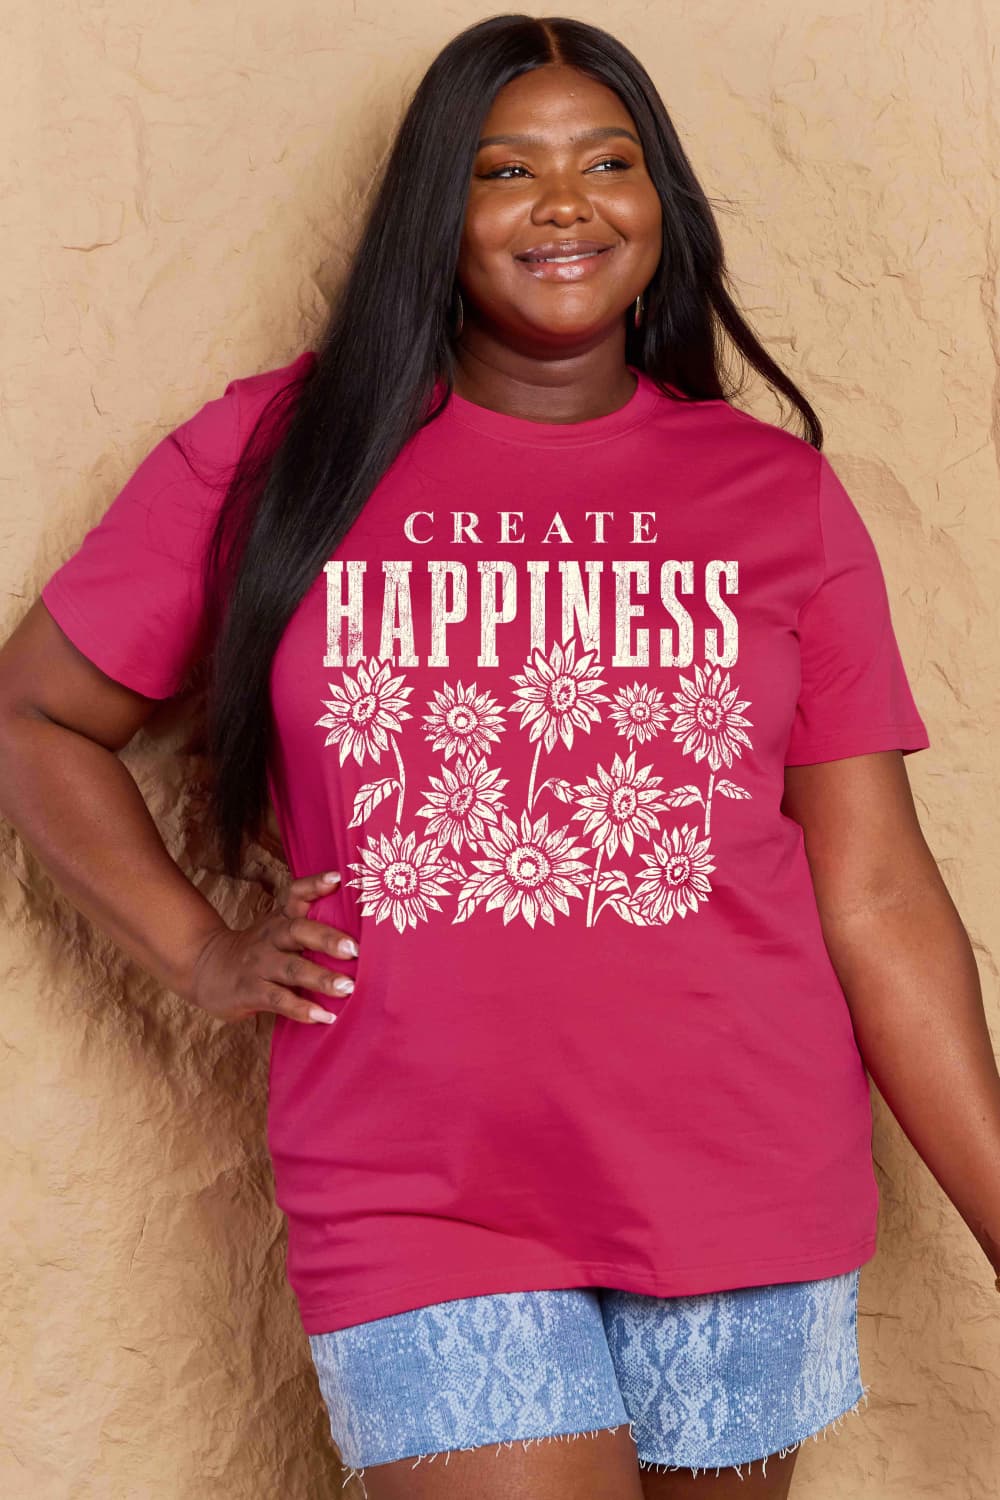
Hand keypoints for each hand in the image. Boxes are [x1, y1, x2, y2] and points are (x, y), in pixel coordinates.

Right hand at [187, 870, 355, 1025]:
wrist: (205, 969)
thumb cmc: (258, 950)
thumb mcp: (277, 929)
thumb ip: (309, 926)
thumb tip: (361, 931)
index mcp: (281, 919)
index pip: (297, 894)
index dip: (316, 884)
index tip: (338, 879)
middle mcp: (271, 937)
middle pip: (299, 931)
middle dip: (327, 939)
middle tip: (355, 950)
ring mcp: (260, 964)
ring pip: (292, 968)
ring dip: (321, 978)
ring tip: (347, 988)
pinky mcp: (250, 991)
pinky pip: (278, 999)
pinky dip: (301, 1008)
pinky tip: (323, 1017)